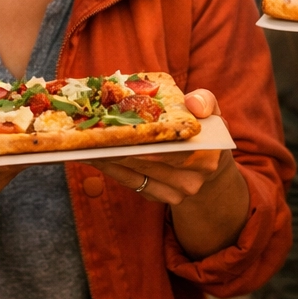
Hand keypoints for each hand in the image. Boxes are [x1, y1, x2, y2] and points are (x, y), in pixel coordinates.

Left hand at [91, 90, 233, 204]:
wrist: (207, 163)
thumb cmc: (203, 129)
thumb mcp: (210, 111)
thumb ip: (205, 101)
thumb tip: (194, 105)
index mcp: (206, 158)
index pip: (172, 152)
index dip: (145, 143)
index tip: (120, 131)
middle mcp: (191, 182)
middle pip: (147, 164)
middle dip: (120, 149)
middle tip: (94, 135)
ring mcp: (174, 194)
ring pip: (135, 175)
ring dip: (109, 160)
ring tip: (87, 144)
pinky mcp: (157, 197)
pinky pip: (130, 182)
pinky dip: (111, 168)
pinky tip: (94, 155)